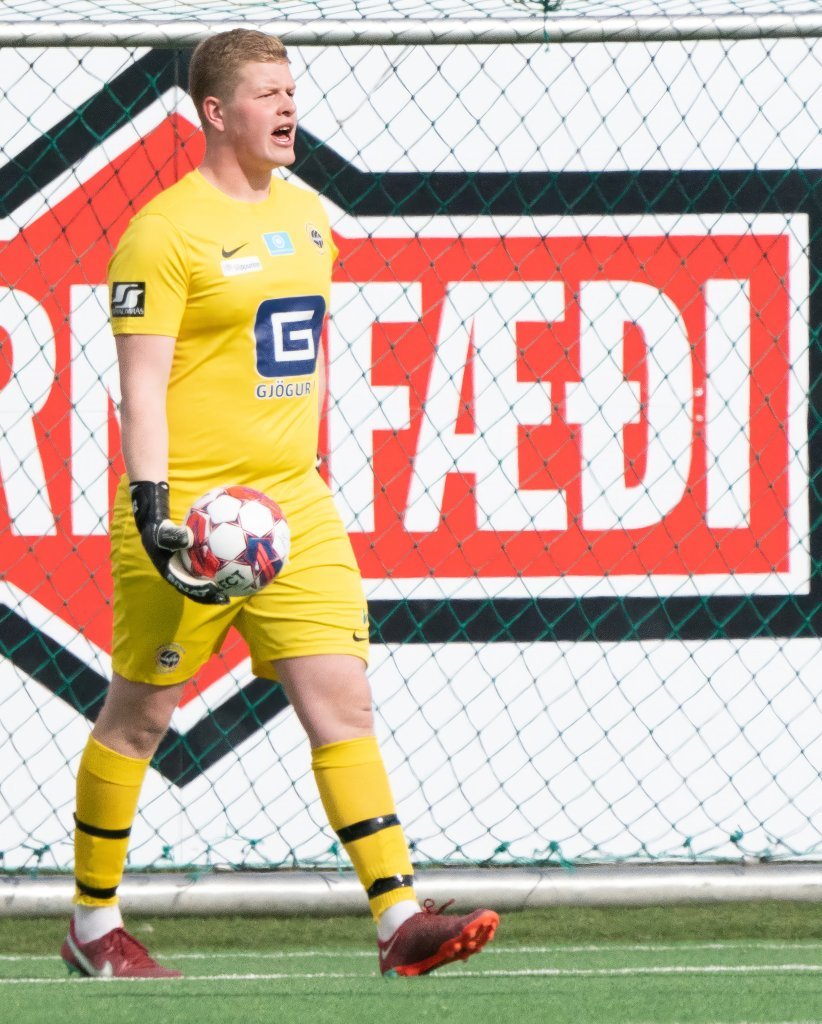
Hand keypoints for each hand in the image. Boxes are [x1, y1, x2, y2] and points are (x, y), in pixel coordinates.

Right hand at [129, 481, 228, 604]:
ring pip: (200, 584)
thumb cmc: (160, 530)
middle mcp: (179, 576)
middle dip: (209, 597)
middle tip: (226, 599)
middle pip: (195, 591)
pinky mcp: (190, 567)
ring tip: (233, 590)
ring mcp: (184, 573)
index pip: (186, 585)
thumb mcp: (163, 532)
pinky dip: (216, 573)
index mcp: (171, 573)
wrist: (156, 530)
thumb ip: (173, 535)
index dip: (199, 591)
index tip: (213, 590)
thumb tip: (189, 537)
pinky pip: (204, 572)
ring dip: (215, 589)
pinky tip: (232, 568)